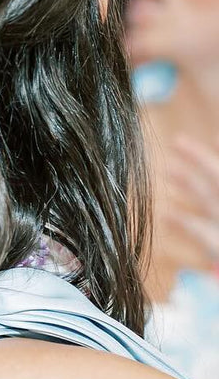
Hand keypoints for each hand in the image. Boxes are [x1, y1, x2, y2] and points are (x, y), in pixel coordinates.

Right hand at [167, 133, 218, 263]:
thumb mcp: (218, 190)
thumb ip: (213, 178)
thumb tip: (201, 161)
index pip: (218, 169)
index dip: (205, 154)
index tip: (201, 135)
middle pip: (211, 177)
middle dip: (194, 159)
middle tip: (176, 141)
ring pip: (202, 198)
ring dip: (184, 185)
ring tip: (167, 173)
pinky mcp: (215, 243)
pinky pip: (195, 228)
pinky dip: (180, 222)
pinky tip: (165, 216)